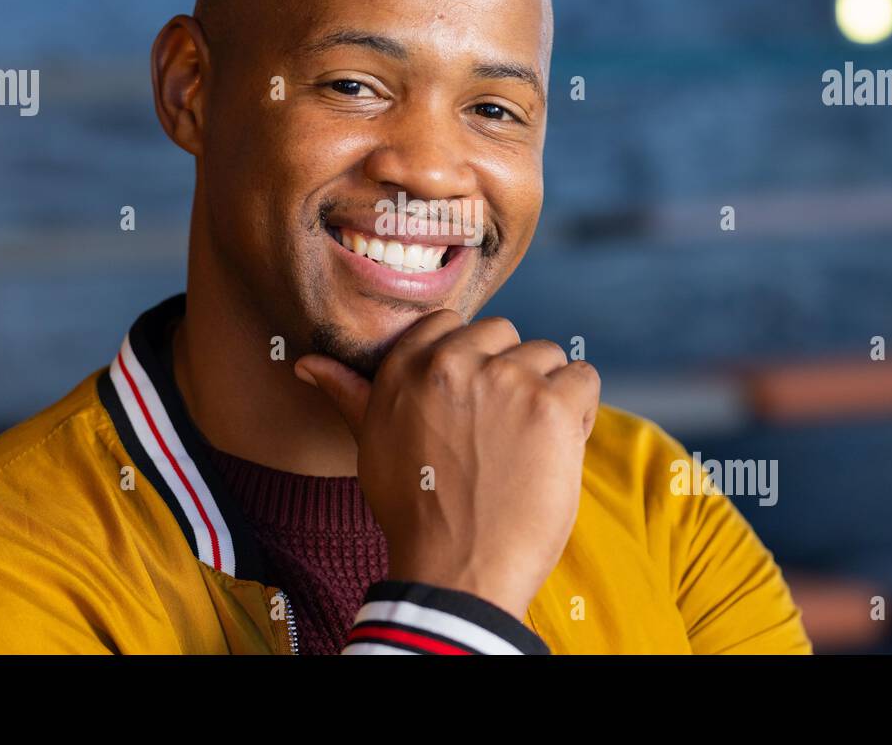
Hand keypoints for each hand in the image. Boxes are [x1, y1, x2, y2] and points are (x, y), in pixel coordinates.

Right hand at [294, 310, 599, 620]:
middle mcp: (453, 362)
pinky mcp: (551, 405)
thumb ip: (349, 394)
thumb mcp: (372, 444)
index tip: (471, 401)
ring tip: (528, 444)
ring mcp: (506, 380)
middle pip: (505, 334)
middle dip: (510, 372)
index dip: (470, 359)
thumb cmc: (415, 510)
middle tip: (500, 430)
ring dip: (547, 392)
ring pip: (547, 355)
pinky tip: (556, 447)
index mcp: (407, 366)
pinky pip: (584, 378)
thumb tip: (307, 363)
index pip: (451, 322)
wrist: (458, 570)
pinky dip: (580, 410)